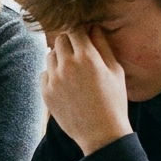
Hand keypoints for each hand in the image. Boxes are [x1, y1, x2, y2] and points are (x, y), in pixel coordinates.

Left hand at [41, 28, 132, 154]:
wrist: (101, 133)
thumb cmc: (113, 101)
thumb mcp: (115, 70)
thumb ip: (103, 46)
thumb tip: (93, 27)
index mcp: (87, 57)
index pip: (75, 30)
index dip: (80, 31)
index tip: (84, 37)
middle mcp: (67, 65)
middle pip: (60, 40)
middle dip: (69, 42)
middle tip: (78, 53)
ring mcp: (54, 80)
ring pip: (50, 55)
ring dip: (59, 58)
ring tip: (72, 70)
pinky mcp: (46, 93)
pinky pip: (44, 74)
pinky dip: (52, 75)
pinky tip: (65, 84)